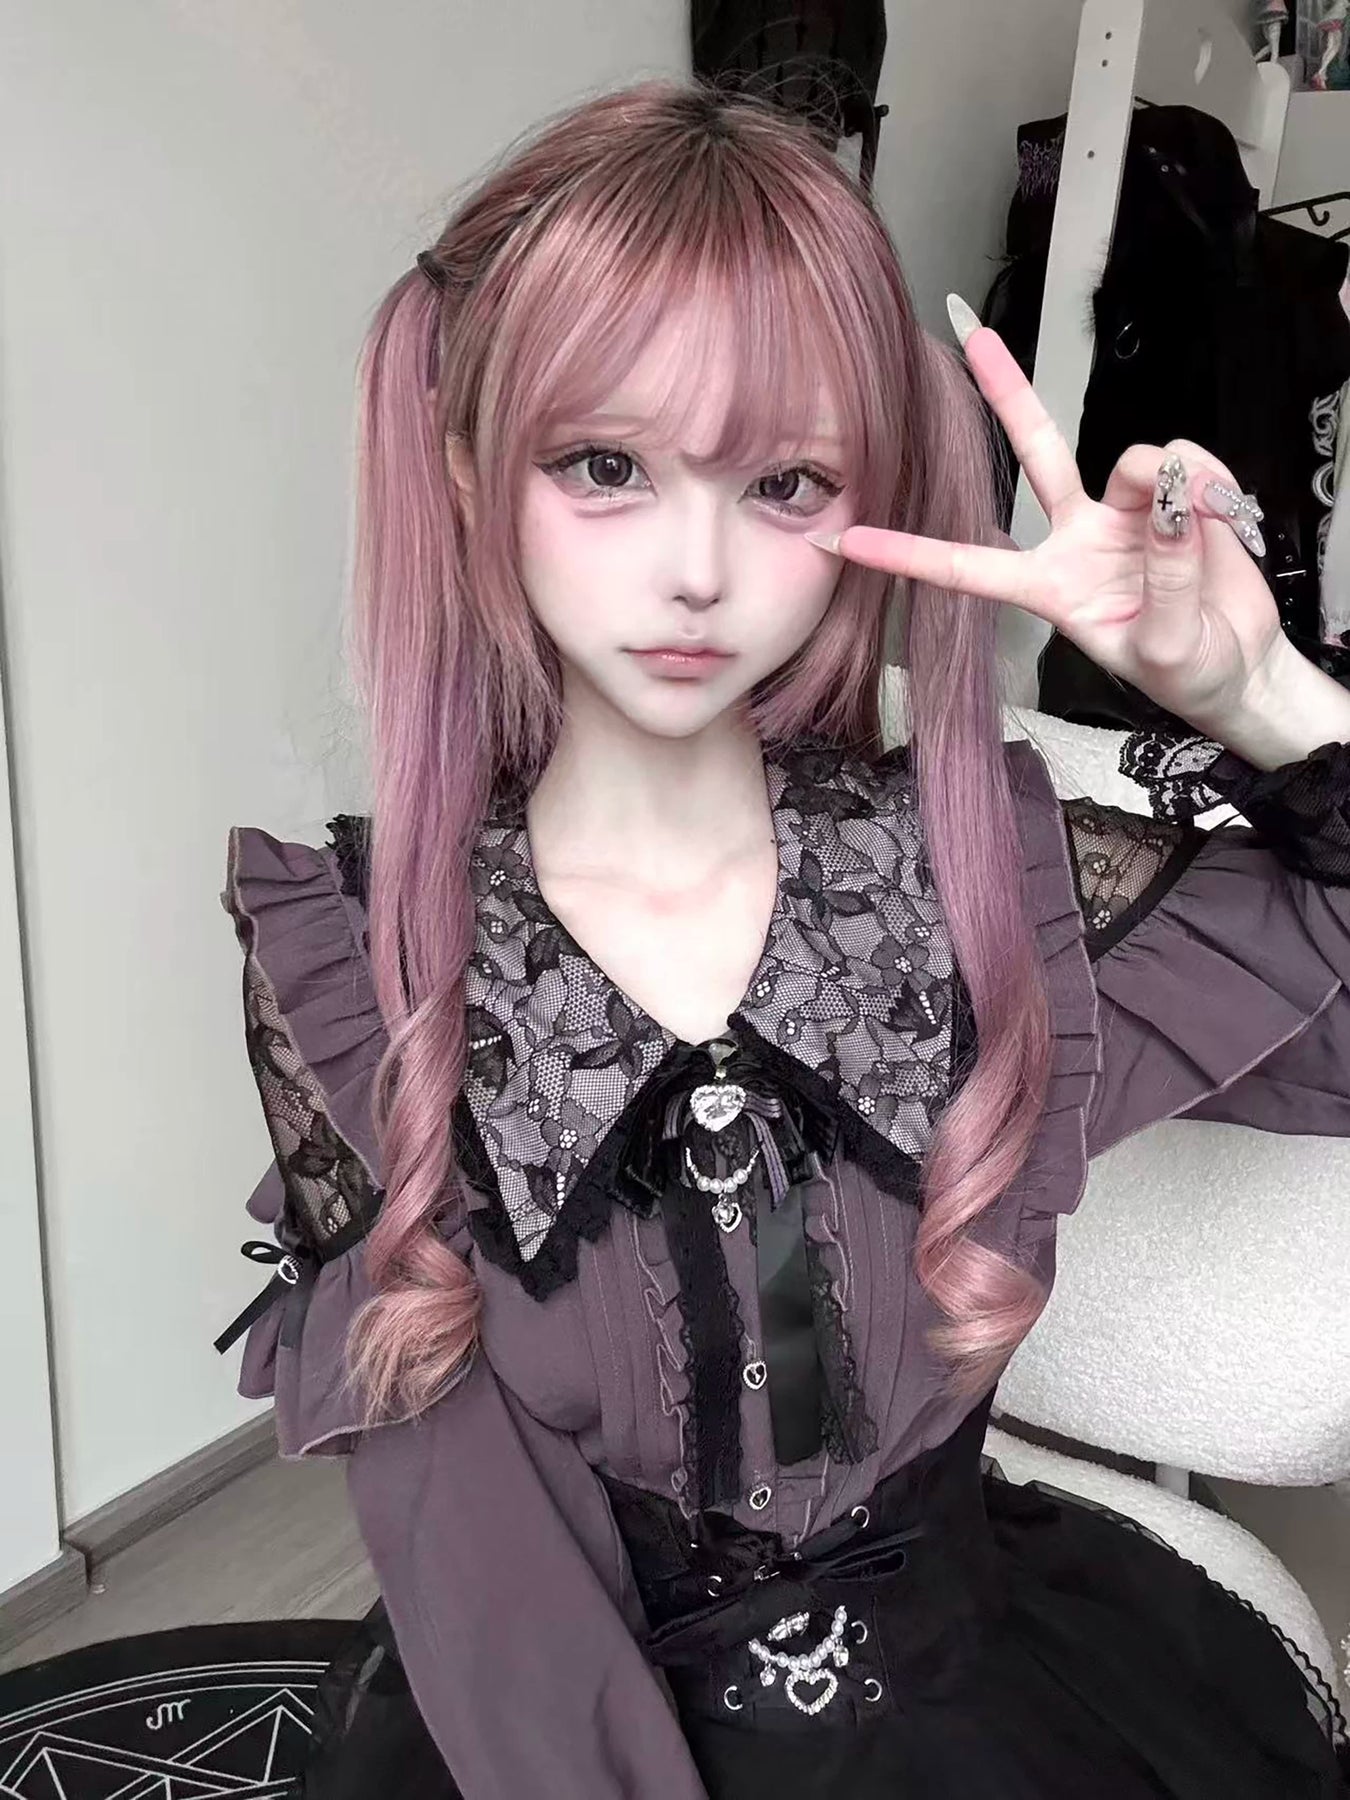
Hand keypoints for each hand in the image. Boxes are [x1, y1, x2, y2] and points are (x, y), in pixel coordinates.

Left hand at [808, 311, 1283, 740]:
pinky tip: (1220, 515)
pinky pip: (1187, 463)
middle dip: (1006, 389)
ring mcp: (1125, 512)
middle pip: (1034, 451)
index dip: (906, 554)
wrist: (1244, 669)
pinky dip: (1210, 484)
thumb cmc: (1189, 672)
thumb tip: (1167, 497)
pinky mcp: (1174, 495)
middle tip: (969, 331)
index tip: (848, 540)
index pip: (965, 567)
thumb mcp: (1167, 647)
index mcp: (1049, 587)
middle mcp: (1077, 538)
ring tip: (1203, 523)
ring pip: (1134, 460)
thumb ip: (1166, 574)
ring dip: (1172, 481)